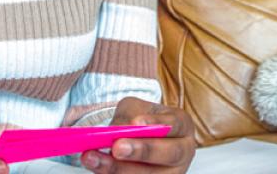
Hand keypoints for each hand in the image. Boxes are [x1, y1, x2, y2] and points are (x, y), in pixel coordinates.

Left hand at [80, 97, 195, 173]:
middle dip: (142, 151)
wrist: (142, 137)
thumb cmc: (142, 120)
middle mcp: (183, 152)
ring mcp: (170, 173)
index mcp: (182, 126)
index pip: (175, 124)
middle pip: (170, 154)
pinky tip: (98, 168)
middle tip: (116, 147)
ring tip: (92, 158)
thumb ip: (127, 117)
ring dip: (119, 169)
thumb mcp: (134, 109)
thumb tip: (114, 132)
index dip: (157, 123)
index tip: (136, 122)